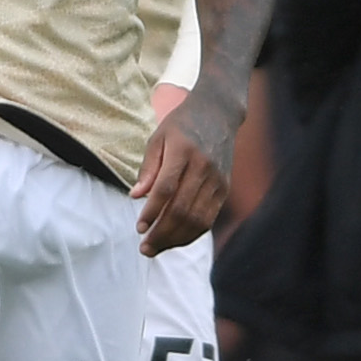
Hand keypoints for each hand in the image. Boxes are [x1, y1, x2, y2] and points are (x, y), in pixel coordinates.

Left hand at [131, 95, 238, 256]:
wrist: (218, 113)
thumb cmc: (182, 124)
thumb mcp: (158, 137)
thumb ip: (148, 168)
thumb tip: (135, 197)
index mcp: (183, 151)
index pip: (166, 189)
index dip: (152, 212)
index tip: (139, 228)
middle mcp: (203, 166)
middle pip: (182, 209)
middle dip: (162, 233)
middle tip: (145, 248)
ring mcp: (217, 179)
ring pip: (198, 218)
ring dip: (176, 238)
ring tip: (157, 248)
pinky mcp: (225, 188)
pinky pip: (209, 217)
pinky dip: (192, 233)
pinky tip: (176, 239)